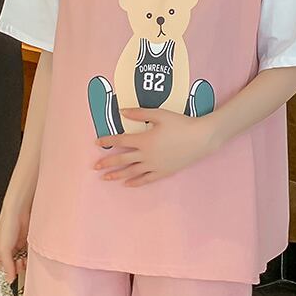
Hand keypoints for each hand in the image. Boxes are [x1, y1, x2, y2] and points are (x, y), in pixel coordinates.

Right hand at [0, 201, 31, 284]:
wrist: (19, 212)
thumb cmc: (7, 225)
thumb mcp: (4, 249)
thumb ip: (7, 265)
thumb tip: (9, 279)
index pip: (0, 271)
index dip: (6, 276)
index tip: (12, 281)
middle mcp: (5, 251)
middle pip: (11, 267)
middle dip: (16, 269)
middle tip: (19, 266)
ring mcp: (15, 247)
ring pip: (19, 262)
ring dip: (22, 263)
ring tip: (23, 260)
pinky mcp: (24, 243)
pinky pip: (26, 255)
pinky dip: (28, 257)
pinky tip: (28, 256)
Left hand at [93, 107, 217, 186]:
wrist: (201, 138)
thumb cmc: (180, 123)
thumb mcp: (159, 114)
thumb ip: (139, 113)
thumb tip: (122, 111)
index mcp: (144, 140)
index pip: (120, 141)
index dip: (107, 141)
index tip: (96, 142)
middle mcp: (146, 155)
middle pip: (122, 160)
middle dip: (107, 163)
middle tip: (95, 166)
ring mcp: (154, 165)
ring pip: (131, 172)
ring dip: (117, 175)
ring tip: (105, 178)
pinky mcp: (163, 172)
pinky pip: (146, 179)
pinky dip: (135, 182)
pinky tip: (127, 184)